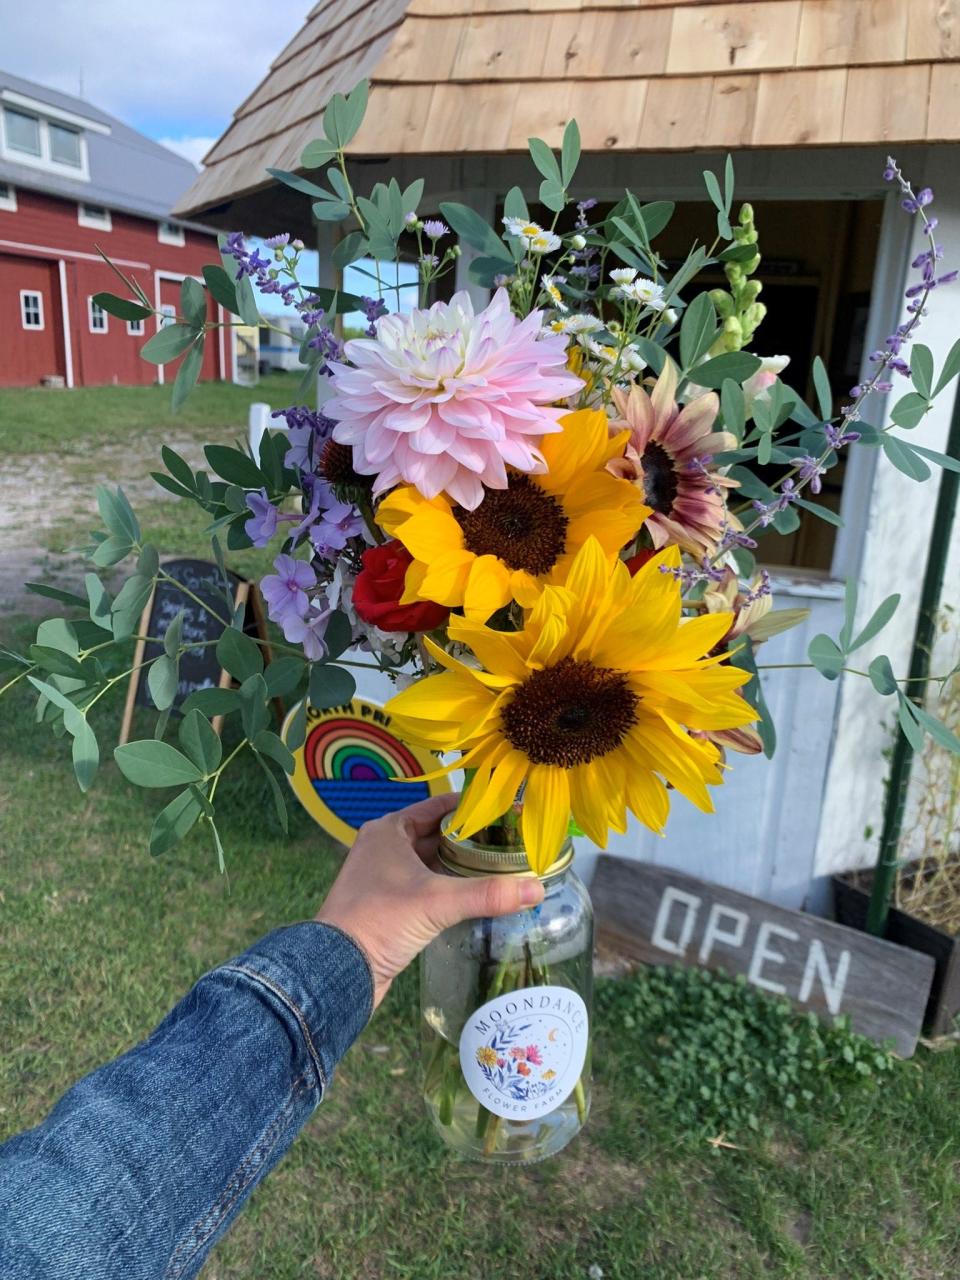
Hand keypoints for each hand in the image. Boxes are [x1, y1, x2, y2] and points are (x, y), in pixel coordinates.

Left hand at [314, 793, 543, 1007]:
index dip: (470, 808)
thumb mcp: (437, 902)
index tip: (504, 810)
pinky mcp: (387, 905)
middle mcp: (383, 847)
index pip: (436, 807)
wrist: (337, 970)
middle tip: (510, 842)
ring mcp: (383, 878)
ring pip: (430, 863)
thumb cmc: (380, 919)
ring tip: (500, 867)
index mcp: (388, 830)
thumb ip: (488, 893)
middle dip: (470, 839)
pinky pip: (425, 887)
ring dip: (459, 866)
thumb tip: (537, 888)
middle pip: (435, 835)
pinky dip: (447, 888)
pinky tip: (475, 896)